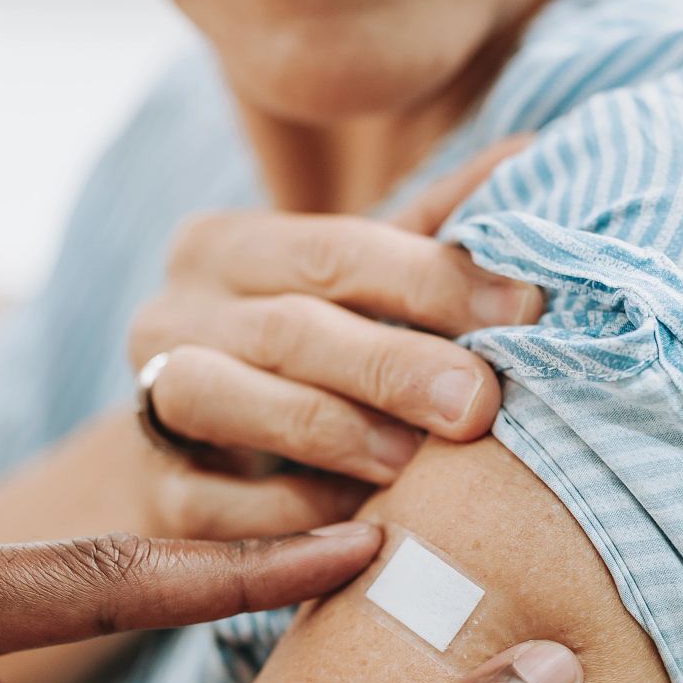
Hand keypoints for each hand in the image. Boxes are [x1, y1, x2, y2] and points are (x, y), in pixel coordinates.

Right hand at [124, 138, 541, 539]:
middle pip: (285, 327)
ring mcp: (147, 400)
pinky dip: (286, 516)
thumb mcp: (364, 289)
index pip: (336, 248)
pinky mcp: (152, 493)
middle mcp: (170, 313)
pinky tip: (359, 528)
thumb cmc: (311, 359)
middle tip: (479, 403)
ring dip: (326, 431)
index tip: (526, 308)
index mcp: (227, 246)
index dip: (432, 278)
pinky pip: (208, 504)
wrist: (203, 459)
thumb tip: (535, 153)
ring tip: (413, 462)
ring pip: (216, 398)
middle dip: (390, 366)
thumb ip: (434, 231)